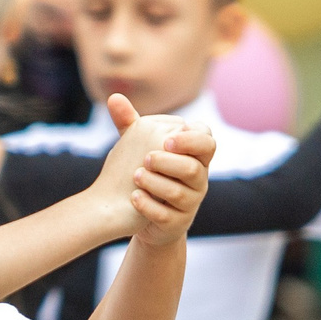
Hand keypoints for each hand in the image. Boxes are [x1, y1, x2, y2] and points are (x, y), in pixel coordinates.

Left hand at [99, 94, 214, 247]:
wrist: (140, 214)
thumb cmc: (147, 173)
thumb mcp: (139, 147)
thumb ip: (130, 124)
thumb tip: (114, 96)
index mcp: (194, 155)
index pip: (206, 141)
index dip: (191, 139)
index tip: (167, 139)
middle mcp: (198, 179)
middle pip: (195, 167)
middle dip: (171, 161)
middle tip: (147, 157)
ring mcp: (190, 202)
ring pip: (182, 192)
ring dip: (157, 183)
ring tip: (136, 176)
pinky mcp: (177, 223)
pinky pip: (168, 215)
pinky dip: (150, 206)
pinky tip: (134, 197)